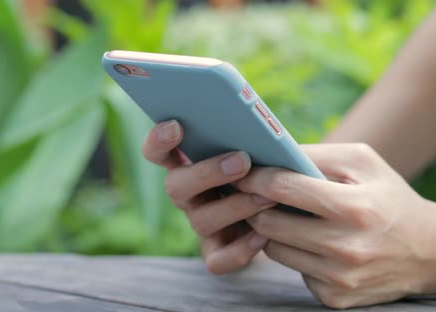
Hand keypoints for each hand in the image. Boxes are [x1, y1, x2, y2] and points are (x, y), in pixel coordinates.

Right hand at [142, 120, 275, 272]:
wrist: (278, 218)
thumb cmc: (262, 172)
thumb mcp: (251, 151)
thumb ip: (244, 139)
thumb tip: (255, 124)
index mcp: (187, 165)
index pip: (157, 152)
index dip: (158, 141)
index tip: (175, 125)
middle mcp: (187, 196)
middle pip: (175, 186)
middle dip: (207, 173)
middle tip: (242, 161)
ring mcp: (200, 225)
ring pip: (201, 220)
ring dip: (235, 207)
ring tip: (267, 197)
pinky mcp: (216, 254)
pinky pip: (218, 259)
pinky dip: (240, 248)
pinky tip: (262, 235)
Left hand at [238, 143, 435, 308]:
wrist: (427, 252)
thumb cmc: (387, 197)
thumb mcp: (362, 163)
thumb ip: (315, 154)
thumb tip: (269, 154)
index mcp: (354, 207)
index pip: (282, 188)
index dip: (254, 177)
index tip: (241, 171)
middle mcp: (345, 247)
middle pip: (267, 223)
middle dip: (253, 206)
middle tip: (250, 194)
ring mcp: (339, 278)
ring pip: (273, 249)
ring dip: (270, 230)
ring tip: (282, 215)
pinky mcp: (333, 297)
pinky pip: (293, 269)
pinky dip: (294, 253)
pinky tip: (308, 242)